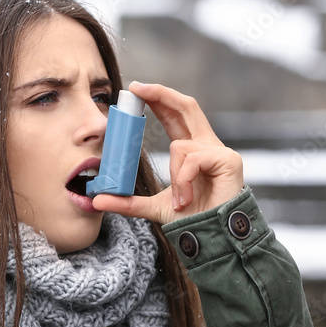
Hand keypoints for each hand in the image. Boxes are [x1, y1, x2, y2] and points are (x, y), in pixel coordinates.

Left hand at [91, 81, 243, 225]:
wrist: (213, 239)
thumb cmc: (191, 221)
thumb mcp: (152, 207)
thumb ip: (127, 202)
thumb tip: (96, 200)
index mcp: (192, 151)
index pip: (175, 116)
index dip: (159, 99)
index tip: (136, 90)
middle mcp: (207, 145)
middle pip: (186, 106)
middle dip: (162, 93)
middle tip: (137, 88)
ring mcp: (220, 152)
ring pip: (179, 145)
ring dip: (173, 175)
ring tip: (179, 200)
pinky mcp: (228, 160)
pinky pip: (192, 159)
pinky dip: (183, 180)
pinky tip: (187, 199)